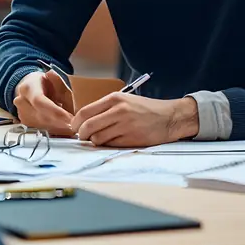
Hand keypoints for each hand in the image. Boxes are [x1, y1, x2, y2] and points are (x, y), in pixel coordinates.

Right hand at [14, 69, 73, 136]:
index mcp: (28, 87)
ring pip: (41, 126)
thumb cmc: (45, 84)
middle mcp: (21, 101)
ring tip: (71, 128)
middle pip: (41, 116)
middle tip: (75, 125)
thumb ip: (63, 90)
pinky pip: (40, 130)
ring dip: (57, 129)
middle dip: (59, 123)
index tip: (70, 118)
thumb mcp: (57, 81)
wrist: (30, 87)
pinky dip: (54, 131)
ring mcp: (21, 114)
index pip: (40, 102)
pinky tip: (64, 130)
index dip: (56, 112)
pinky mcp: (25, 123)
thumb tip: (70, 104)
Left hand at [70, 91, 198, 147]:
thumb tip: (85, 121)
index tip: (75, 128)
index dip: (76, 123)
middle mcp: (118, 110)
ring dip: (96, 141)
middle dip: (82, 135)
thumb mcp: (125, 101)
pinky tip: (115, 141)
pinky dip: (108, 145)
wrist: (169, 117)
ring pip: (97, 139)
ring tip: (103, 138)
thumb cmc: (146, 109)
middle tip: (84, 137)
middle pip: (87, 127)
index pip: (85, 112)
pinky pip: (110, 145)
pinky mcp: (131, 138)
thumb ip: (106, 109)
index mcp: (115, 99)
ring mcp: (124, 125)